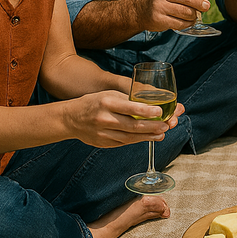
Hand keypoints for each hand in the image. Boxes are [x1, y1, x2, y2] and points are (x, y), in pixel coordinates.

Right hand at [65, 90, 183, 147]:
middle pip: (131, 125)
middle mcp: (104, 118)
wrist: (71, 119)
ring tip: (161, 134)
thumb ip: (127, 100)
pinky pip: (123, 142)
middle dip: (151, 127)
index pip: (129, 107)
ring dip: (147, 136)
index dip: (146, 111)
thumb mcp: (109, 94)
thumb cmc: (94, 102)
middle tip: (166, 126)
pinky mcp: (103, 143)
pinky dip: (137, 140)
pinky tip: (148, 138)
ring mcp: (102, 133)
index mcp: (106, 102)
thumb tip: (151, 105)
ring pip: (129, 137)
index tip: (160, 111)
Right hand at [139, 0, 212, 31]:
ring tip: (195, 15)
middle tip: (206, 7)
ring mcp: (159, 7)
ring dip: (194, 15)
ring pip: (185, 12)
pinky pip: (179, 23)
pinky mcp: (159, 20)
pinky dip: (188, 23)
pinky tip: (188, 22)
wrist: (140, 10)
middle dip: (201, 3)